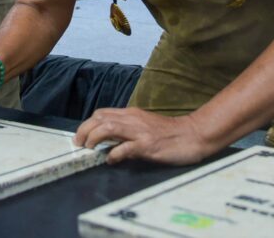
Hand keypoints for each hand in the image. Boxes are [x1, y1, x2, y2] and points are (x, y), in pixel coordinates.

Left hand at [73, 108, 214, 165]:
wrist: (194, 134)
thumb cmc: (170, 133)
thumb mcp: (145, 126)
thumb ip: (128, 130)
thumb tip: (109, 142)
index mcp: (131, 114)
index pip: (102, 113)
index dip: (87, 124)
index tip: (81, 137)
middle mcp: (133, 119)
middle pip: (99, 118)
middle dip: (84, 130)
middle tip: (79, 144)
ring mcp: (140, 132)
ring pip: (108, 127)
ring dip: (93, 138)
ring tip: (88, 150)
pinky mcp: (148, 145)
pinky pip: (125, 147)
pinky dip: (114, 154)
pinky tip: (111, 160)